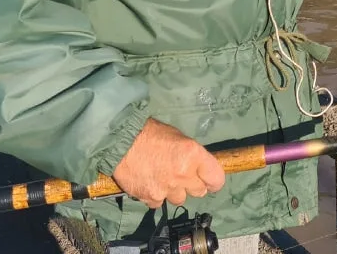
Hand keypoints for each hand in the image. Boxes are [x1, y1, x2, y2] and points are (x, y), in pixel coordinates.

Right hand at [112, 118, 226, 206]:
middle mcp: (183, 174)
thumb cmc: (152, 134)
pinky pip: (159, 203)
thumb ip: (192, 156)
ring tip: (162, 177)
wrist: (121, 141)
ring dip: (174, 191)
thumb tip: (199, 168)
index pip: (216, 179)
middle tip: (182, 176)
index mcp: (193, 155)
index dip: (214, 181)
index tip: (210, 181)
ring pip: (179, 199)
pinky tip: (149, 182)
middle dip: (192, 185)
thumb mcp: (179, 138)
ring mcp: (167, 188)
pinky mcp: (151, 197)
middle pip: (199, 192)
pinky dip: (156, 195)